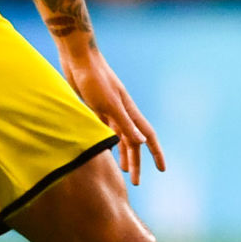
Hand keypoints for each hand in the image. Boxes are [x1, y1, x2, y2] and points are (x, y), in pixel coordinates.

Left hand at [58, 36, 165, 181]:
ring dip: (122, 154)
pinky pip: (104, 131)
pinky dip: (107, 142)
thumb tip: (142, 142)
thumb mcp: (109, 103)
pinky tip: (103, 151)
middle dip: (136, 162)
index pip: (147, 137)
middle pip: (133, 142)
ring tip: (122, 171)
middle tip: (136, 182)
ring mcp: (108, 111)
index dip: (155, 153)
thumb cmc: (95, 79)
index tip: (162, 170)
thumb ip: (125, 124)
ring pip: (119, 138)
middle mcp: (121, 113)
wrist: (78, 59)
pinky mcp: (94, 108)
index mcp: (128, 112)